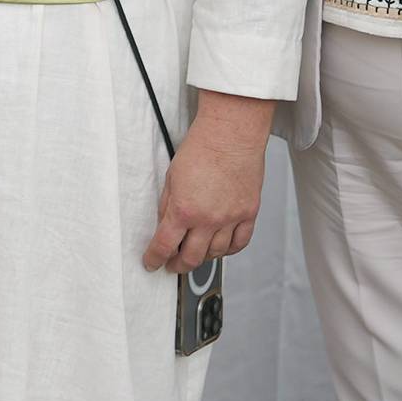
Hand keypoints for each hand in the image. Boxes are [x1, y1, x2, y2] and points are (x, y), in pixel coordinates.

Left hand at [142, 91, 272, 274]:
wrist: (231, 135)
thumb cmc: (202, 148)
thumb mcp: (171, 177)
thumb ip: (168, 205)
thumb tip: (165, 224)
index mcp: (184, 209)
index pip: (165, 245)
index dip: (155, 258)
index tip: (152, 263)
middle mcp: (209, 219)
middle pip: (191, 257)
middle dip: (178, 265)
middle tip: (172, 265)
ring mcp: (231, 218)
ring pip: (216, 254)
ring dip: (202, 258)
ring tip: (195, 255)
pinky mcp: (249, 213)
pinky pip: (240, 243)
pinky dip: (229, 250)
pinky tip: (221, 248)